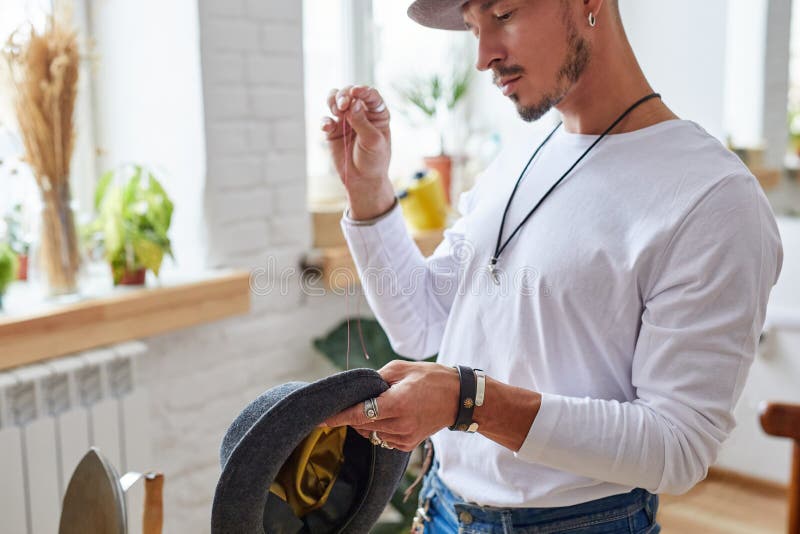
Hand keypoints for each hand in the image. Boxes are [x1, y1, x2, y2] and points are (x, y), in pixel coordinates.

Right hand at [320, 85, 395, 219]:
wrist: (362, 180)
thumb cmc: (374, 160)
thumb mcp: (372, 141)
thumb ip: (362, 122)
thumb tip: (352, 103)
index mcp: (377, 113)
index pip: (370, 95)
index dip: (362, 90)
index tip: (355, 92)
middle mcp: (361, 113)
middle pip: (350, 93)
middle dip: (344, 95)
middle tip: (342, 106)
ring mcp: (346, 120)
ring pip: (335, 100)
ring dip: (333, 101)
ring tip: (336, 112)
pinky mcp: (333, 130)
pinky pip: (326, 120)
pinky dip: (325, 121)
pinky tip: (327, 127)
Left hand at [321, 360, 459, 451]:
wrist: (458, 398)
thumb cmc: (430, 378)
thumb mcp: (402, 369)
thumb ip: (376, 378)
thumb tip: (357, 388)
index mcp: (397, 403)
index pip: (359, 413)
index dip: (338, 417)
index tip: (321, 419)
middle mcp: (400, 424)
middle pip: (362, 425)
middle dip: (352, 415)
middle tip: (351, 402)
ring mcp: (404, 437)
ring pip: (370, 434)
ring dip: (365, 423)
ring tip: (374, 406)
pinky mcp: (408, 444)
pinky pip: (382, 439)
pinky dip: (378, 429)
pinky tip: (386, 417)